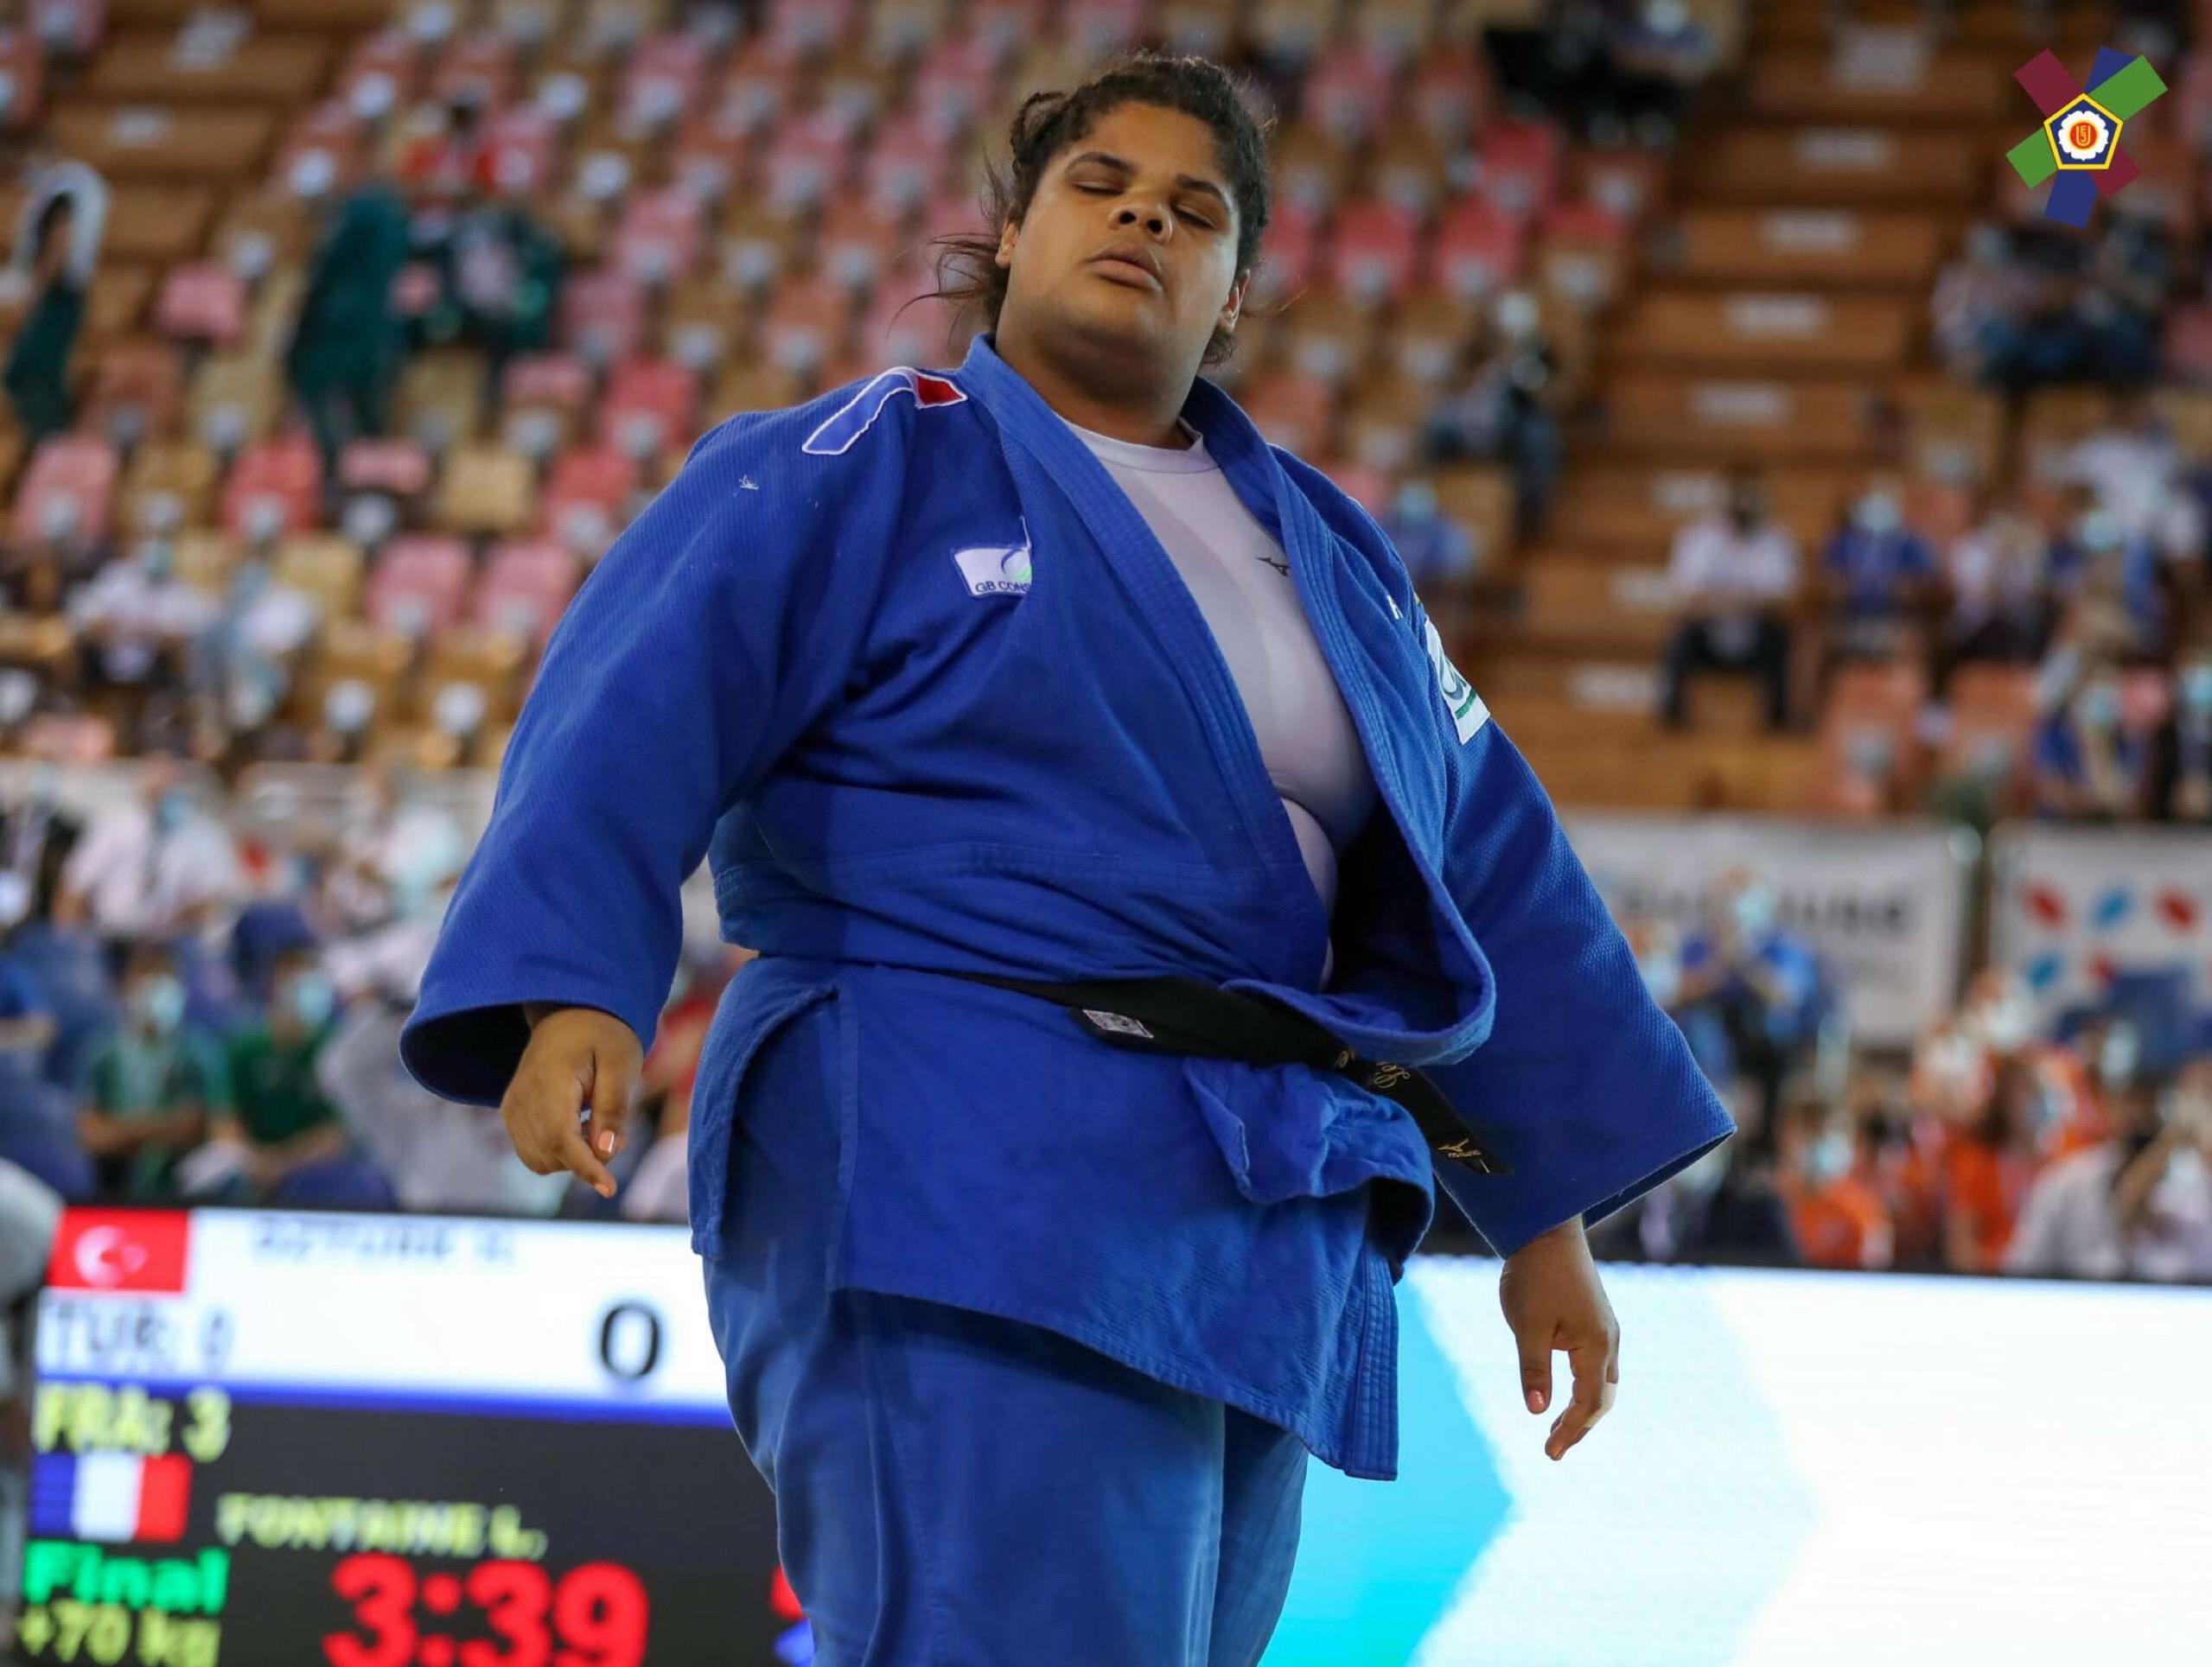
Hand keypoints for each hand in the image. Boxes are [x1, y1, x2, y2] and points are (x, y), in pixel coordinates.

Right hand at [502, 1006, 640, 1198]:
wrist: (570, 1011)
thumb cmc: (604, 1034)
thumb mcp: (622, 1064)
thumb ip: (613, 1109)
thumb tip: (604, 1152)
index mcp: (550, 1082)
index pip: (562, 1140)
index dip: (586, 1169)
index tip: (609, 1189)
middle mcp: (523, 1098)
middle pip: (551, 1155)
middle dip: (586, 1160)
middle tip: (614, 1131)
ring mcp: (512, 1106)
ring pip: (539, 1159)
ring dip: (571, 1158)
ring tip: (595, 1124)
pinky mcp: (511, 1111)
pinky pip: (530, 1151)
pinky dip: (556, 1152)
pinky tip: (577, 1127)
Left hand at [1498, 1217, 1619, 1461]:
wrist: (1546, 1231)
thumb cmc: (1535, 1277)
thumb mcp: (1527, 1326)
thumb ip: (1534, 1369)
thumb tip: (1536, 1411)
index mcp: (1596, 1345)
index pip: (1589, 1403)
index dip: (1571, 1430)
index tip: (1550, 1452)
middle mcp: (1609, 1341)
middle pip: (1603, 1399)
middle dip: (1580, 1426)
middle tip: (1553, 1449)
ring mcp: (1606, 1330)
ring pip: (1603, 1383)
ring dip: (1584, 1409)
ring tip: (1557, 1429)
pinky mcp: (1596, 1321)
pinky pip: (1598, 1366)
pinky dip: (1585, 1388)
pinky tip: (1566, 1394)